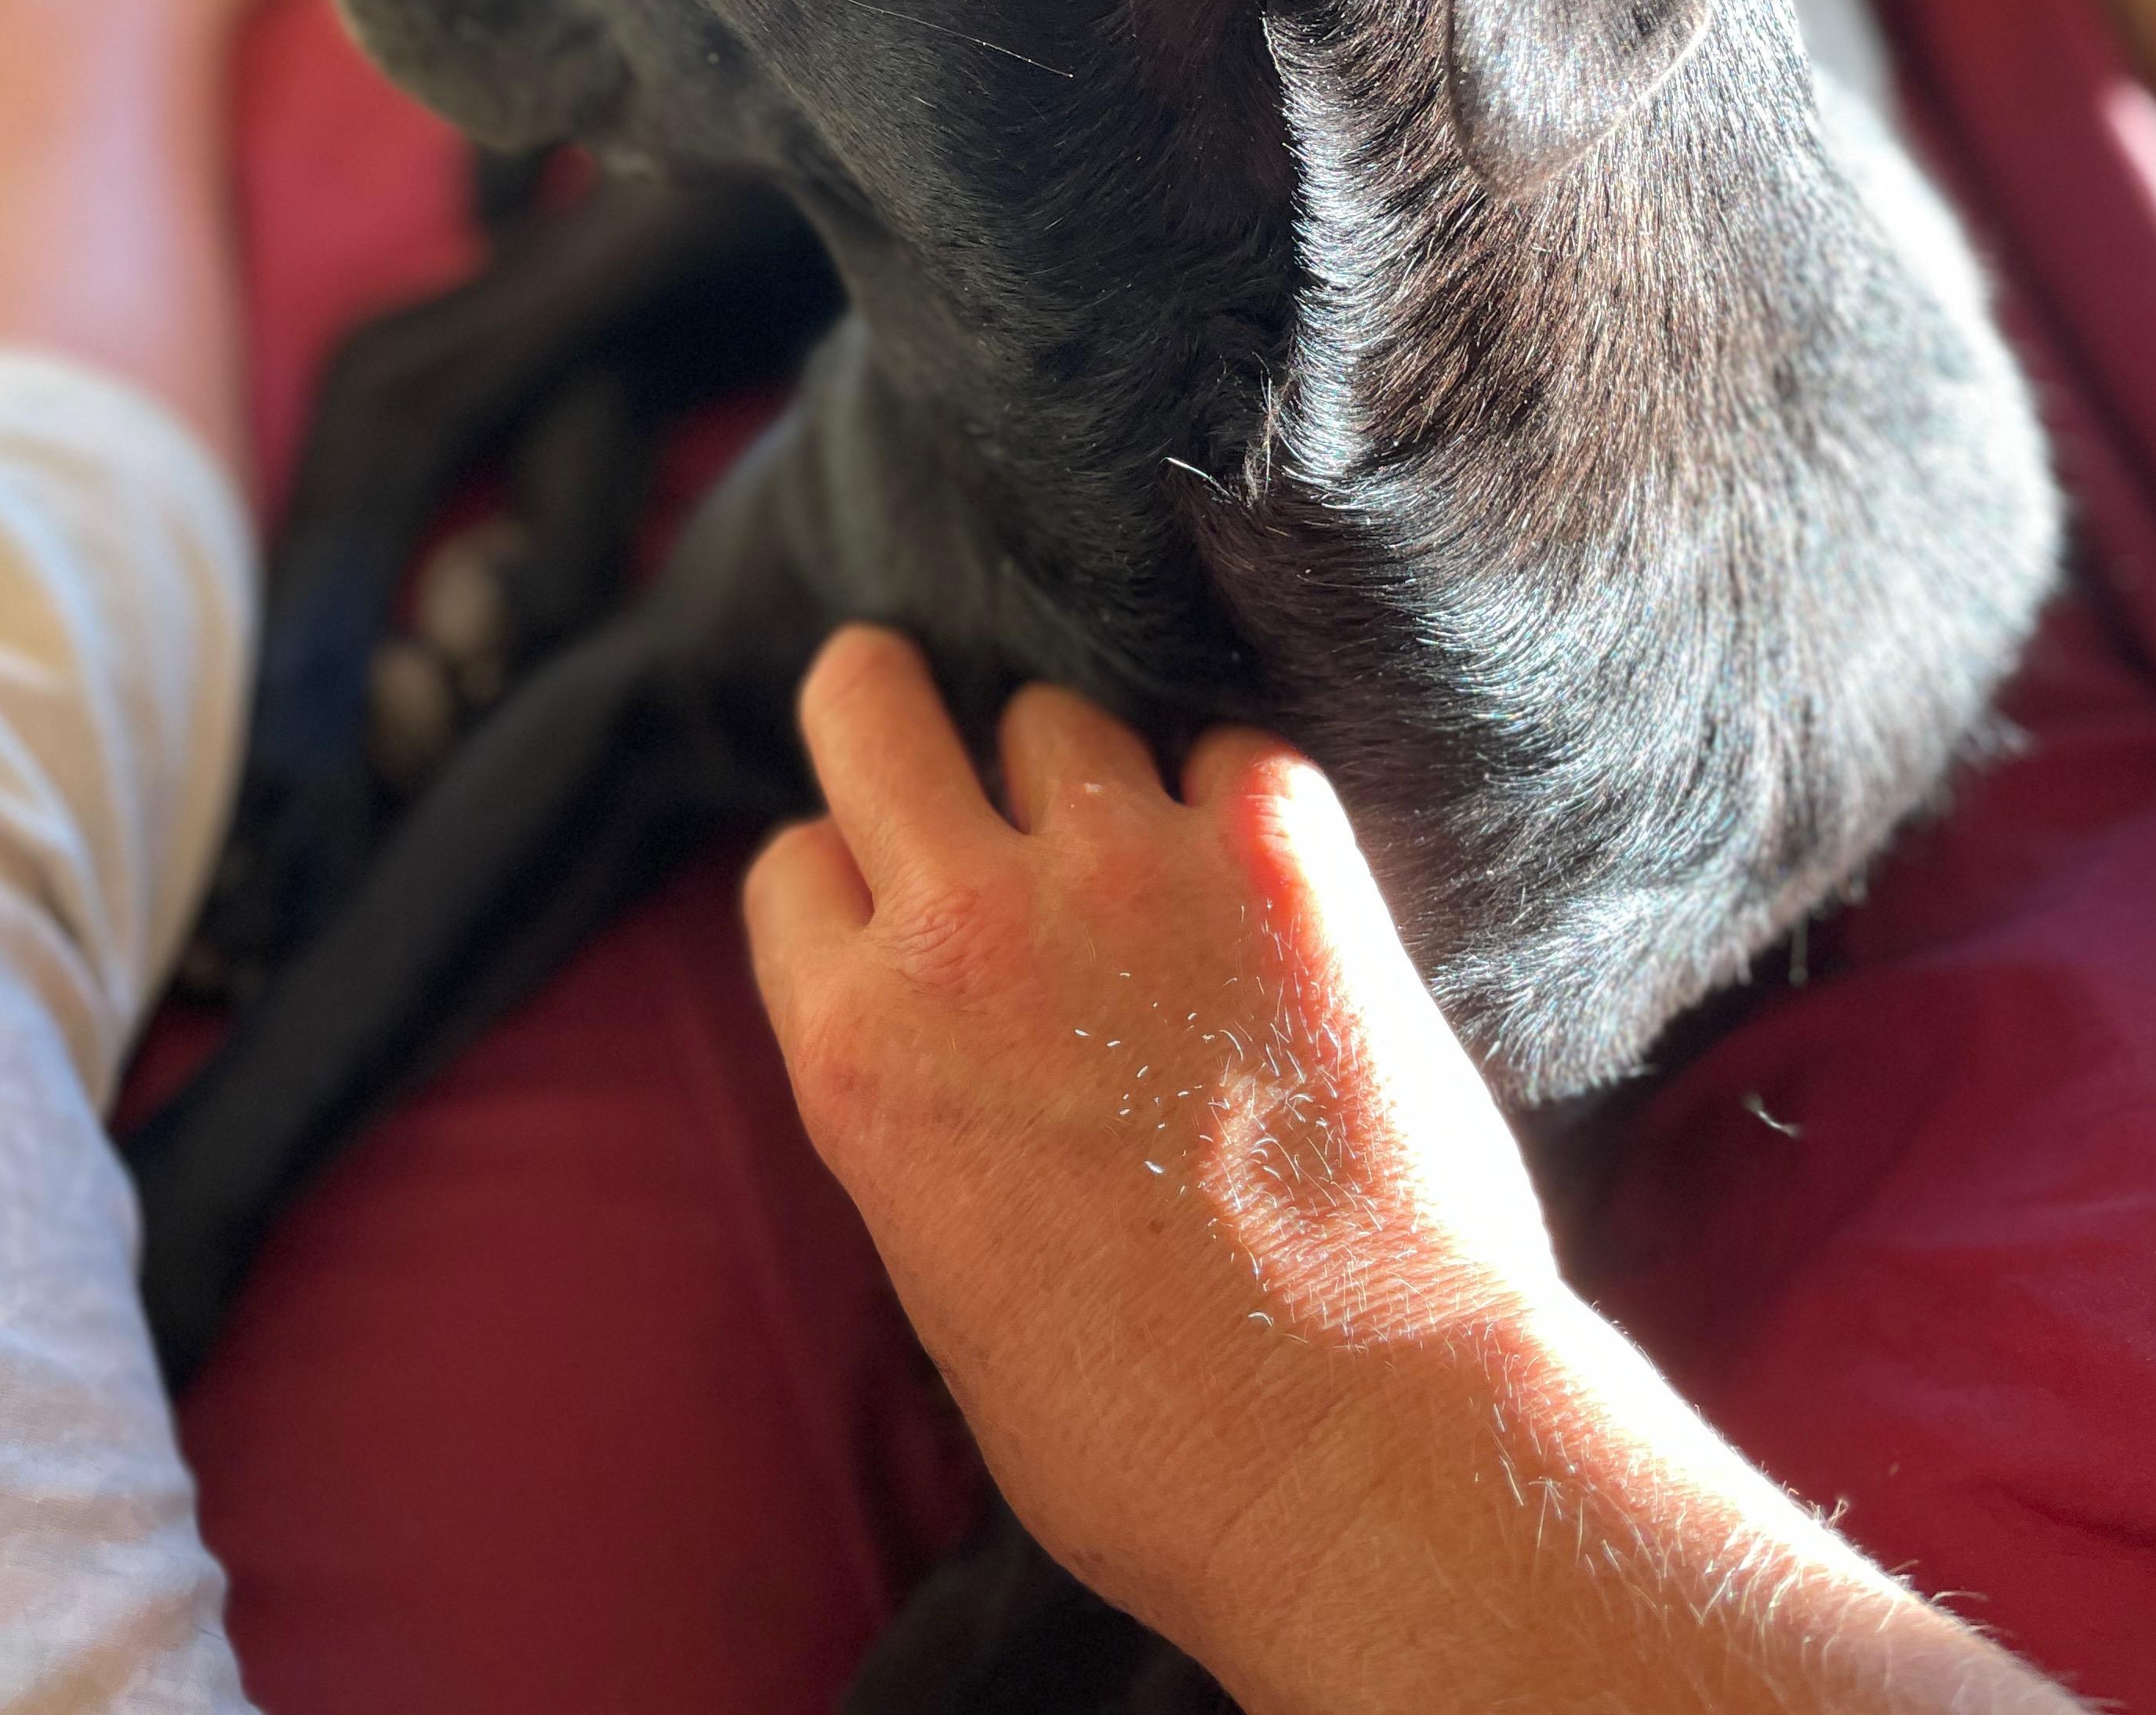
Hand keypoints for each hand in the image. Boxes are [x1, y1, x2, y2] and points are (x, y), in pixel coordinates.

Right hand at [742, 629, 1559, 1667]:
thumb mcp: (945, 1272)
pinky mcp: (1276, 849)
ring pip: (1059, 717)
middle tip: (958, 748)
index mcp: (858, 1048)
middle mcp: (963, 929)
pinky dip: (1249, 809)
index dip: (850, 874)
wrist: (1361, 1461)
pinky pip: (1232, 750)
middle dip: (899, 701)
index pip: (793, 857)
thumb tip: (958, 1033)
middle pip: (871, 694)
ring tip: (1163, 887)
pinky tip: (1282, 903)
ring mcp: (1122, 872)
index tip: (900, 899)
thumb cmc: (1153, 1435)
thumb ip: (921, 1106)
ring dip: (1095, 784)